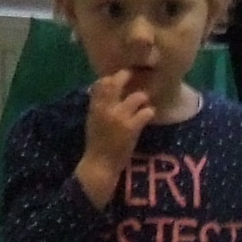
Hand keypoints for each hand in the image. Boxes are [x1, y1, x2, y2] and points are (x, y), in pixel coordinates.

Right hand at [76, 67, 157, 205]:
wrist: (100, 165)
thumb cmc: (96, 143)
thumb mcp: (92, 120)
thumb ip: (99, 104)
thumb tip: (105, 88)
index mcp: (95, 106)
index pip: (103, 82)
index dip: (114, 77)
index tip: (122, 77)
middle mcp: (106, 108)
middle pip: (118, 82)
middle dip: (129, 77)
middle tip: (138, 77)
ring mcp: (119, 117)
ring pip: (137, 96)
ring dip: (143, 98)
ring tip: (144, 102)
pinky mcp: (132, 127)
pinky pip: (146, 112)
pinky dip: (149, 112)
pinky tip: (148, 115)